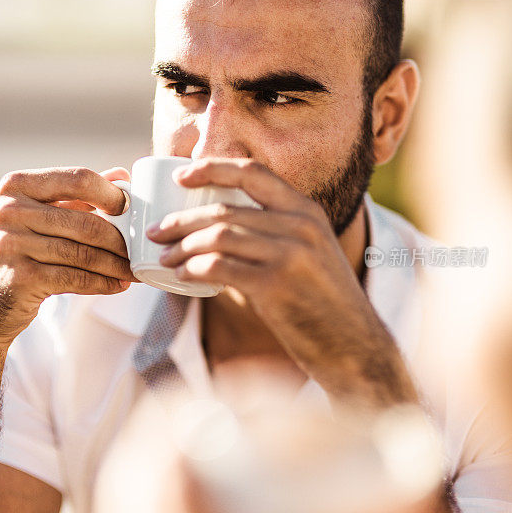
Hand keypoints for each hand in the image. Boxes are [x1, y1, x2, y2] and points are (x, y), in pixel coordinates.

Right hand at [0, 166, 133, 344]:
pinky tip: (118, 284)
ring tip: (133, 270)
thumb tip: (121, 174)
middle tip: (138, 250)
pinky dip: (102, 283)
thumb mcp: (48, 212)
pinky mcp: (19, 277)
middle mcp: (9, 210)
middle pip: (85, 222)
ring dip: (115, 265)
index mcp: (19, 184)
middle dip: (120, 240)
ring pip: (82, 253)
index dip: (111, 194)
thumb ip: (81, 193)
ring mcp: (10, 244)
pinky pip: (73, 278)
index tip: (130, 209)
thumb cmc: (28, 245)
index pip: (78, 179)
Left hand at [147, 158, 414, 402]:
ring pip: (218, 236)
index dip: (212, 168)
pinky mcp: (276, 286)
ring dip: (183, 247)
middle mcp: (301, 225)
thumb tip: (220, 225)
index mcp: (307, 210)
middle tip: (157, 231)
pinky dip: (193, 270)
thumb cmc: (323, 300)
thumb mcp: (311, 251)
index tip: (180, 174)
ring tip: (165, 258)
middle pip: (225, 209)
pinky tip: (182, 277)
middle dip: (182, 219)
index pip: (253, 172)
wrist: (354, 344)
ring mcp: (290, 254)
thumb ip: (277, 231)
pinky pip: (219, 268)